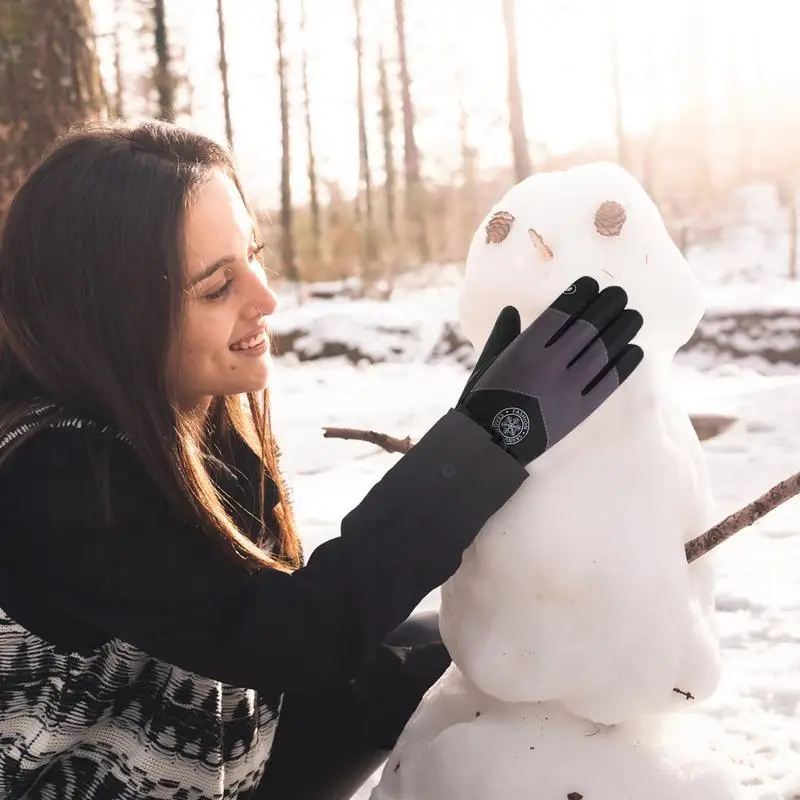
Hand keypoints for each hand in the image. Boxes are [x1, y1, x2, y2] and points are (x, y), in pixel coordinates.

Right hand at [456, 276, 642, 465]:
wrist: (490, 443)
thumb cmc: (483, 401)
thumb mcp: (488, 362)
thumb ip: (504, 335)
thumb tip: (511, 310)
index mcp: (525, 347)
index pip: (561, 312)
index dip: (581, 295)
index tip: (594, 284)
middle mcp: (549, 363)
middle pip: (588, 327)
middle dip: (607, 306)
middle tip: (621, 294)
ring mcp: (567, 387)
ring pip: (603, 351)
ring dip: (622, 330)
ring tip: (634, 317)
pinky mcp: (579, 409)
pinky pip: (607, 382)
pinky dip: (623, 365)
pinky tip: (635, 351)